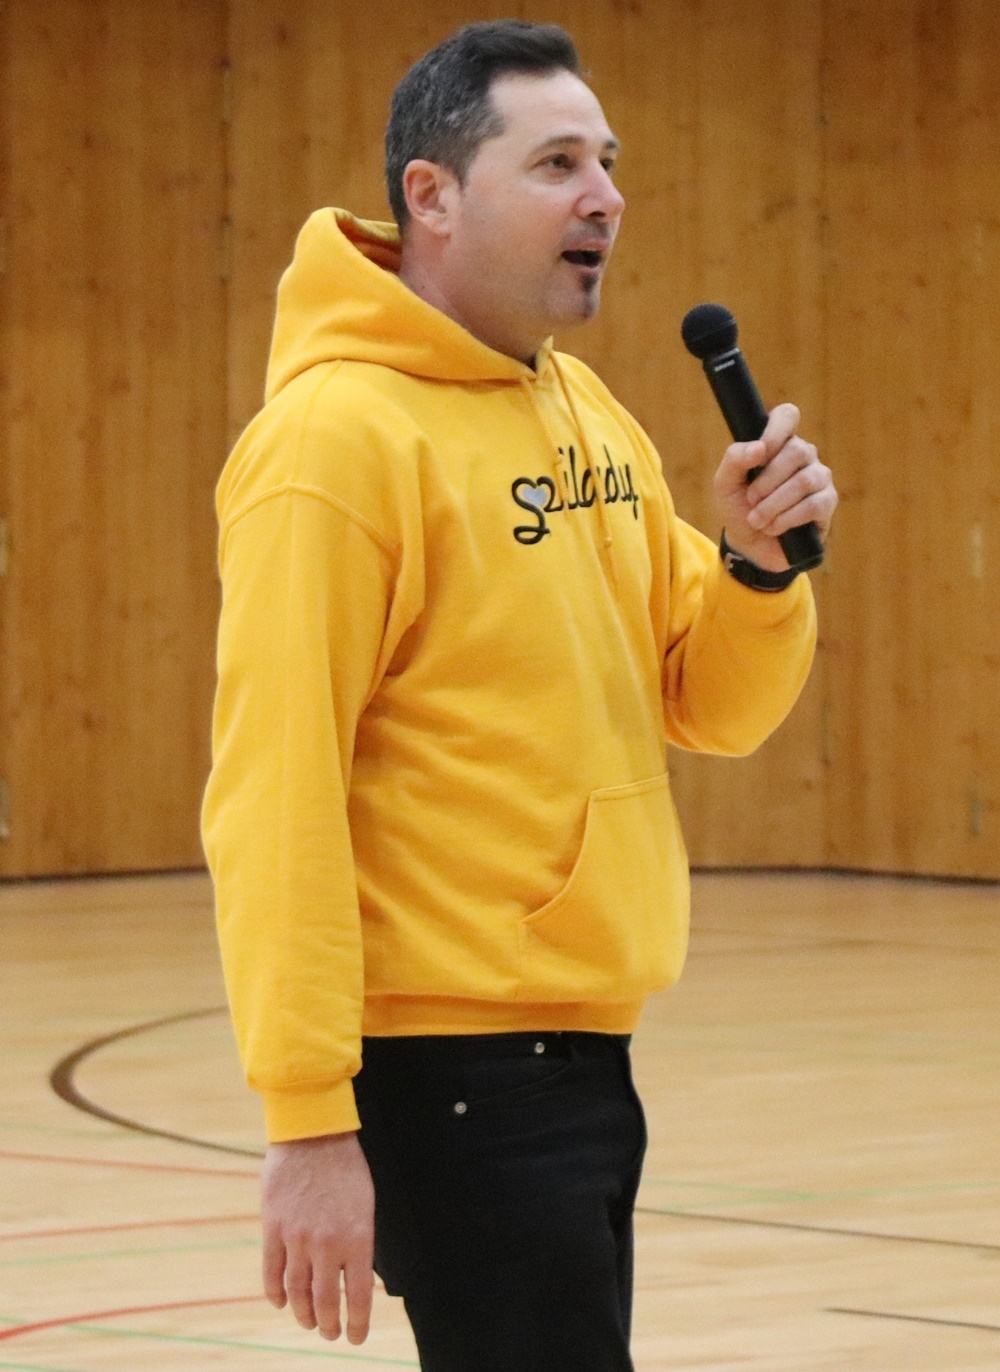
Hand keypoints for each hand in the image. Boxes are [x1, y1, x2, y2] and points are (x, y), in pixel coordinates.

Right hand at [261, 1131, 374, 1342]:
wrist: (314, 1134)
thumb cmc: (347, 1167)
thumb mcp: (365, 1205)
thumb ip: (359, 1242)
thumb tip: (354, 1276)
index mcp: (357, 1238)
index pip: (358, 1296)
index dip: (358, 1323)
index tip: (356, 1337)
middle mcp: (327, 1244)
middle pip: (325, 1301)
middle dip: (329, 1325)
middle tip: (331, 1333)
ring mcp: (297, 1238)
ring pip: (297, 1292)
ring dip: (304, 1314)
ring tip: (309, 1323)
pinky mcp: (273, 1228)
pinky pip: (271, 1271)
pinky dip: (276, 1293)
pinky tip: (282, 1303)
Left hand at [713, 402, 836, 570]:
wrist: (749, 546)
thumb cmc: (739, 508)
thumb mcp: (725, 484)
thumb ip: (735, 459)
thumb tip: (759, 448)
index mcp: (778, 443)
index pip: (787, 416)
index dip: (775, 430)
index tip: (759, 453)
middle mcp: (803, 455)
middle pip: (797, 450)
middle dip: (767, 480)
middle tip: (751, 500)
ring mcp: (819, 478)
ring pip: (805, 480)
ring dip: (774, 504)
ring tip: (758, 519)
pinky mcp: (827, 504)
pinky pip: (815, 505)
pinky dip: (788, 518)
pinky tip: (774, 528)